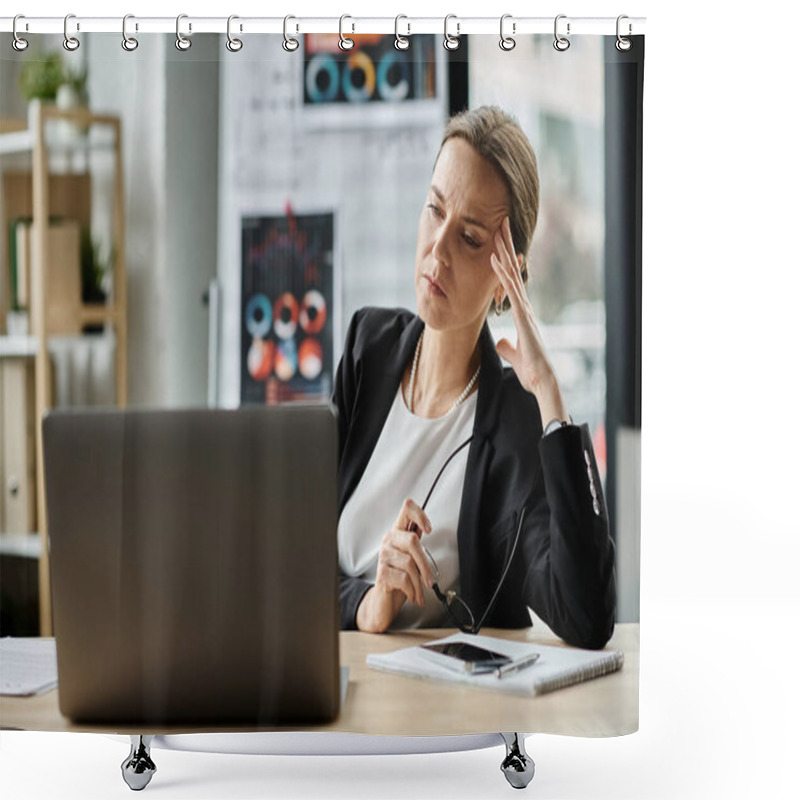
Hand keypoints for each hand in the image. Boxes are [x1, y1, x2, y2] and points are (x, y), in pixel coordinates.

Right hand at [355, 498, 435, 632]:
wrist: (383, 603)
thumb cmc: (398, 579)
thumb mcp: (409, 558)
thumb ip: (414, 543)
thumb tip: (425, 527)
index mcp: (397, 533)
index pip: (406, 509)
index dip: (420, 514)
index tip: (428, 529)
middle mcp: (388, 540)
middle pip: (412, 540)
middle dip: (425, 565)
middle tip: (429, 581)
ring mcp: (384, 555)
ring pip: (410, 564)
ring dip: (419, 584)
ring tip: (420, 593)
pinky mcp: (382, 572)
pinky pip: (404, 578)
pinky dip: (412, 590)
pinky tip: (410, 595)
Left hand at [490, 216, 568, 425]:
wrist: (542, 380)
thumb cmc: (531, 370)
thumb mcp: (513, 354)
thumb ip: (506, 346)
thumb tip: (499, 342)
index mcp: (522, 313)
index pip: (512, 282)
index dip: (506, 262)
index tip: (500, 243)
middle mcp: (525, 306)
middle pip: (514, 270)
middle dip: (507, 246)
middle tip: (501, 222)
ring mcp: (524, 309)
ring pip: (512, 274)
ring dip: (503, 251)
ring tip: (497, 229)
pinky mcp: (522, 315)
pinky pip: (510, 290)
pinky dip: (501, 274)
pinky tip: (493, 258)